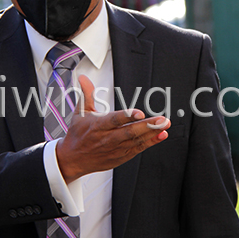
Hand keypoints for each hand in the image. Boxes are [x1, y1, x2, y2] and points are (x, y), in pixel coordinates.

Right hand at [56, 75, 170, 182]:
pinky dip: (151, 142)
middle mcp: (108, 138)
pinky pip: (139, 148)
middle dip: (148, 125)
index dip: (127, 116)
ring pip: (137, 140)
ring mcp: (116, 148)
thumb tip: (84, 78)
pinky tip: (161, 136)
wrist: (73, 159)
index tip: (139, 112)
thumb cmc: (78, 135)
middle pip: (130, 131)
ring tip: (164, 125)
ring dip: (152, 133)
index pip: (114, 120)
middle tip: (161, 119)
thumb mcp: (80, 113)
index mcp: (98, 125)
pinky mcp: (121, 156)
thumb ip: (86, 94)